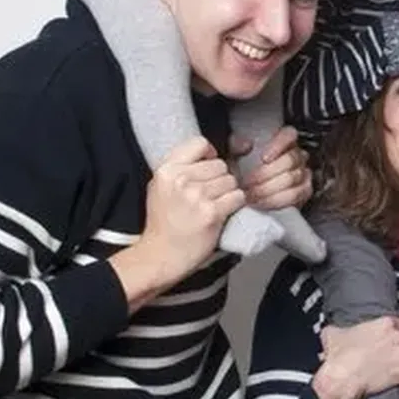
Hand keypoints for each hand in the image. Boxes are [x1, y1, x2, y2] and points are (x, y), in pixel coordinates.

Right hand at [110, 137, 244, 312]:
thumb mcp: (161, 186)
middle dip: (220, 179)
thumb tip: (212, 151)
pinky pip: (237, 197)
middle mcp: (180, 179)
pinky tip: (222, 212)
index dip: (210, 154)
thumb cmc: (164, 222)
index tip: (209, 166)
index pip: (200, 143)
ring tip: (214, 205)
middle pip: (220, 164)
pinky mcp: (211, 212)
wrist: (161, 255)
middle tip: (210, 195)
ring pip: (231, 180)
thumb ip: (181, 166)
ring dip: (228, 193)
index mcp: (166, 170)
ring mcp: (196, 196)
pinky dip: (234, 204)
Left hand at [240, 126, 311, 209]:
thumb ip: (237, 144)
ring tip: (251, 194)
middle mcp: (297, 154)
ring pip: (292, 179)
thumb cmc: (245, 167)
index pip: (288, 135)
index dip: (278, 146)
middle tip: (248, 182)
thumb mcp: (236, 152)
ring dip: (268, 189)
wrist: (249, 187)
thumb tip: (245, 145)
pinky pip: (296, 195)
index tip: (264, 158)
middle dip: (266, 174)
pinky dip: (277, 200)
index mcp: (284, 140)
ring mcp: (303, 172)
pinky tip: (262, 202)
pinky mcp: (305, 190)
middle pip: (289, 160)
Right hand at [313, 316, 398, 398]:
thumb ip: (338, 328)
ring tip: (392, 366)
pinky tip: (395, 378)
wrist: (343, 378)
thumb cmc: (341, 355)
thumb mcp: (333, 333)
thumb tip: (332, 330)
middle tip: (389, 353)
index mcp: (385, 324)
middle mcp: (397, 338)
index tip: (391, 337)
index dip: (397, 331)